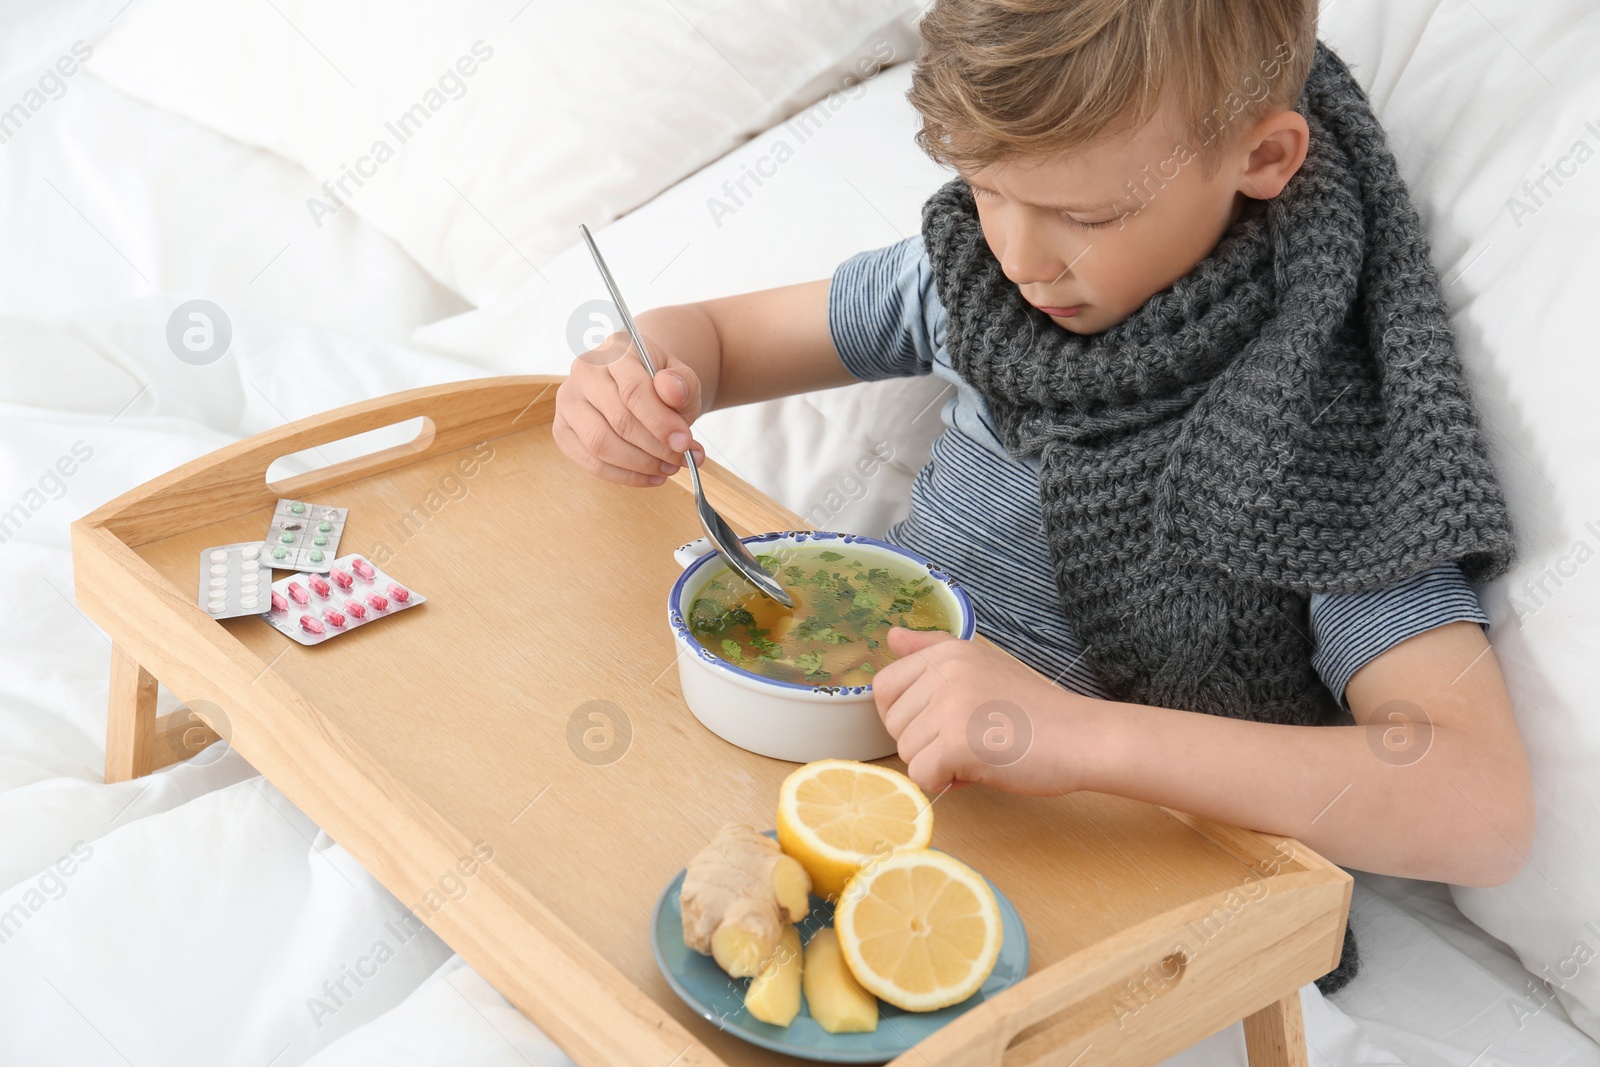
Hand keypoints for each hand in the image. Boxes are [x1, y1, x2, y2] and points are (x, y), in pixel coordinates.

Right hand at [553, 329, 706, 486]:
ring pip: (600, 444)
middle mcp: (584, 371)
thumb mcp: (682, 378)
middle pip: (618, 420)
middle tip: (681, 458)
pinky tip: (650, 476)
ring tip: (668, 468)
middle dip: (655, 447)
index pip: (633, 390)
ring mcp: (568, 401)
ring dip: (640, 464)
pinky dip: (624, 476)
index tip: (684, 443)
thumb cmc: (660, 384)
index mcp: (614, 350)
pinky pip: (590, 461)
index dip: (660, 422)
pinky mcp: (563, 429)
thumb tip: (673, 391)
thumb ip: (682, 384)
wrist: (640, 385)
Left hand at [871, 626, 1093, 796]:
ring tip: (979, 753)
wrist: (1080, 738)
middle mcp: (944, 672)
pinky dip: (945, 783)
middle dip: (924, 743)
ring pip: (907, 754)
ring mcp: (949, 706)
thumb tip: (891, 635)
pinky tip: (979, 770)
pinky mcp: (957, 743)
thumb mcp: (983, 664)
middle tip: (968, 739)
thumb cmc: (1033, 709)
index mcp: (947, 652)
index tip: (936, 723)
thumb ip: (934, 650)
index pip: (885, 687)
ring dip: (937, 764)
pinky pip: (922, 777)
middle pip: (894, 725)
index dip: (904, 714)